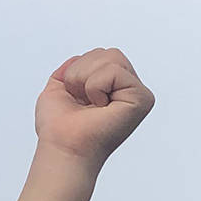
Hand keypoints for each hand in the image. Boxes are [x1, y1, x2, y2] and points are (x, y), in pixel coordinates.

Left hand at [34, 46, 153, 169]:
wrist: (62, 147)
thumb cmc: (59, 127)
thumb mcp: (58, 87)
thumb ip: (71, 68)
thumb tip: (80, 58)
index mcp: (113, 87)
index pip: (100, 54)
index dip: (78, 72)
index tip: (77, 100)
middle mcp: (128, 90)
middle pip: (107, 53)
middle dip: (82, 73)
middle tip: (81, 101)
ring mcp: (137, 94)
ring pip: (111, 57)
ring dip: (86, 79)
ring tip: (89, 104)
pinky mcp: (141, 99)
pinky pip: (113, 71)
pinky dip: (96, 87)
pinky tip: (100, 107)